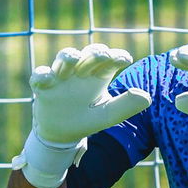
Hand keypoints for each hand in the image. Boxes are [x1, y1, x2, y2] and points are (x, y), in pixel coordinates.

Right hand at [15, 43, 148, 187]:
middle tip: (103, 55)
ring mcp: (62, 76)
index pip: (110, 60)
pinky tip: (48, 78)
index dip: (117, 56)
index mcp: (99, 75)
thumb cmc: (87, 119)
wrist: (62, 135)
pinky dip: (42, 74)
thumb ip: (126, 106)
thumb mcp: (108, 115)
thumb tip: (147, 96)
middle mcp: (81, 71)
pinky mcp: (43, 86)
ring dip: (68, 56)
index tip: (125, 59)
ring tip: (74, 57)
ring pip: (64, 58)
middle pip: (88, 54)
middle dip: (95, 52)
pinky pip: (40, 76)